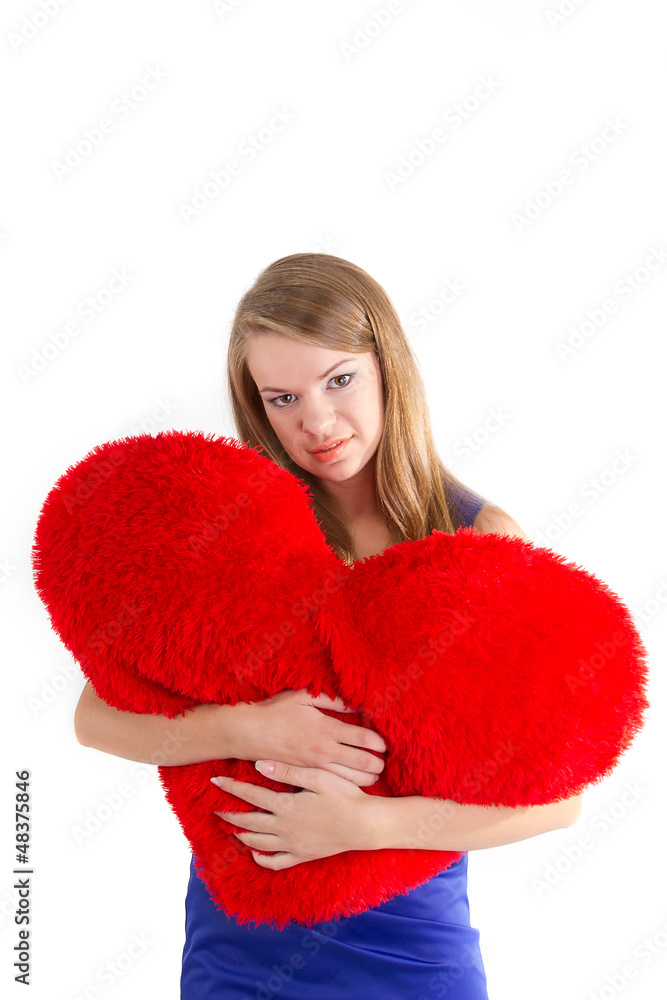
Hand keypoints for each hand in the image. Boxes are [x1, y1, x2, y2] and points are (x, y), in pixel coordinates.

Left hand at [211, 759, 382, 868]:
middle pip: (248, 822)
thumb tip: (260, 765)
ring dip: (241, 835)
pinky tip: (255, 853)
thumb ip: (287, 772)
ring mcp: (292, 844)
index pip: (251, 794)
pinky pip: (276, 862)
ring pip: (258, 843)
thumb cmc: (345, 796)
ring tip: (231, 828)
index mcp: (286, 806)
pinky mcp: (302, 856)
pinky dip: (261, 859)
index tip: (216, 780)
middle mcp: (284, 827)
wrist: (365, 825)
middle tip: (215, 808)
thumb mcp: (318, 777)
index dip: (232, 787)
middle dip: (229, 814)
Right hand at [228, 688, 385, 786]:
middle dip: (379, 764)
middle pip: (363, 764)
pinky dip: (348, 785)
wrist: (248, 733)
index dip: (379, 742)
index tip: (384, 743)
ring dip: (367, 778)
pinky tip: (352, 781)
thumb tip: (356, 703)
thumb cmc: (276, 711)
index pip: (364, 739)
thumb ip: (333, 700)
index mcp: (326, 729)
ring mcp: (315, 767)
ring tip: (373, 772)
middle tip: (383, 760)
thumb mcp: (304, 697)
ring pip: (351, 780)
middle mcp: (324, 752)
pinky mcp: (306, 777)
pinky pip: (334, 785)